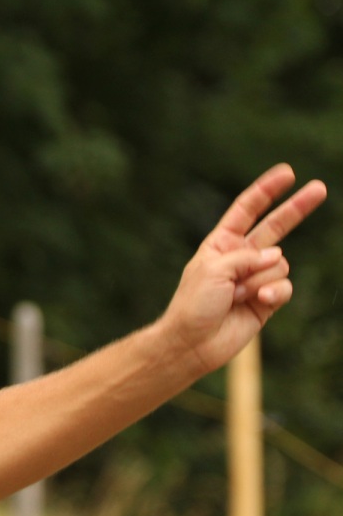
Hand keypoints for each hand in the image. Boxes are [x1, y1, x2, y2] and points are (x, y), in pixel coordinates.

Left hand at [160, 164, 327, 373]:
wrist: (194, 343)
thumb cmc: (194, 304)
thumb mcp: (213, 269)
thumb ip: (247, 257)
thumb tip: (278, 257)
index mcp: (221, 243)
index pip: (246, 211)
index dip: (267, 191)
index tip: (287, 172)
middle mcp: (241, 257)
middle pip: (276, 227)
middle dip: (297, 208)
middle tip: (320, 188)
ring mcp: (256, 278)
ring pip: (279, 264)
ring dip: (259, 280)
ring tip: (237, 295)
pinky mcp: (268, 300)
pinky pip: (284, 286)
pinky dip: (272, 294)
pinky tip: (257, 304)